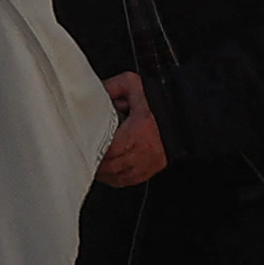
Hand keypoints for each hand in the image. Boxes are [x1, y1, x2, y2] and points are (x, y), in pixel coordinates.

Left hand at [95, 72, 166, 187]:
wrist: (179, 113)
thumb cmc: (156, 99)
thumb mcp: (132, 84)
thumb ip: (112, 87)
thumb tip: (92, 93)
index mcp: (139, 127)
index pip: (110, 148)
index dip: (94, 148)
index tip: (84, 144)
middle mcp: (146, 147)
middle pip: (112, 164)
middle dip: (97, 160)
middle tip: (84, 154)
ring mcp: (150, 160)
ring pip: (118, 175)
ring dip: (104, 171)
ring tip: (94, 162)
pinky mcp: (152, 168)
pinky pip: (128, 180)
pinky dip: (114, 178)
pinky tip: (106, 171)